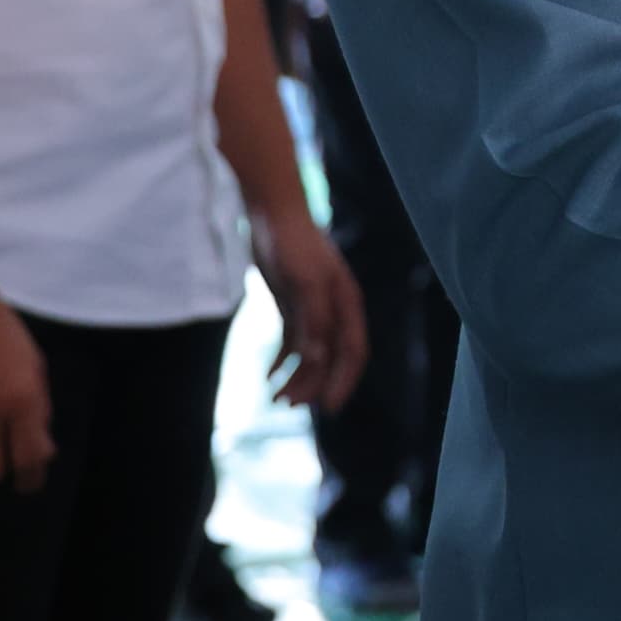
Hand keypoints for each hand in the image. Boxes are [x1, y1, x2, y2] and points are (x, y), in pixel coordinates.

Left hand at [255, 216, 369, 412]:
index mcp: (346, 304)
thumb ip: (313, 320)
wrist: (272, 212)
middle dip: (314, 385)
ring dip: (296, 377)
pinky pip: (292, 341)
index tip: (328, 408)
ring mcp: (314, 308)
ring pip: (311, 353)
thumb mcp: (303, 282)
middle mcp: (335, 309)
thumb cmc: (292, 243)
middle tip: (289, 406)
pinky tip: (267, 376)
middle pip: (331, 358)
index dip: (343, 381)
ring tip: (275, 398)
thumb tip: (319, 360)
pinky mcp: (293, 304)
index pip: (353, 352)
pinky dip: (281, 361)